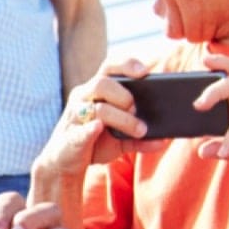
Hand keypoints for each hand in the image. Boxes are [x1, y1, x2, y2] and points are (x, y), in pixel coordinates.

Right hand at [35, 58, 167, 182]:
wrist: (65, 163)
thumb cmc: (94, 143)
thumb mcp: (121, 139)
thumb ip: (141, 138)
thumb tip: (163, 140)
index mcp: (95, 91)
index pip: (109, 67)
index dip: (126, 65)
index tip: (145, 72)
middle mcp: (83, 98)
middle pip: (102, 83)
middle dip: (124, 95)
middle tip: (138, 109)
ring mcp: (74, 117)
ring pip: (98, 108)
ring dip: (122, 118)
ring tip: (140, 130)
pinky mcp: (70, 138)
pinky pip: (81, 131)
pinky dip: (90, 129)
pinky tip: (99, 128)